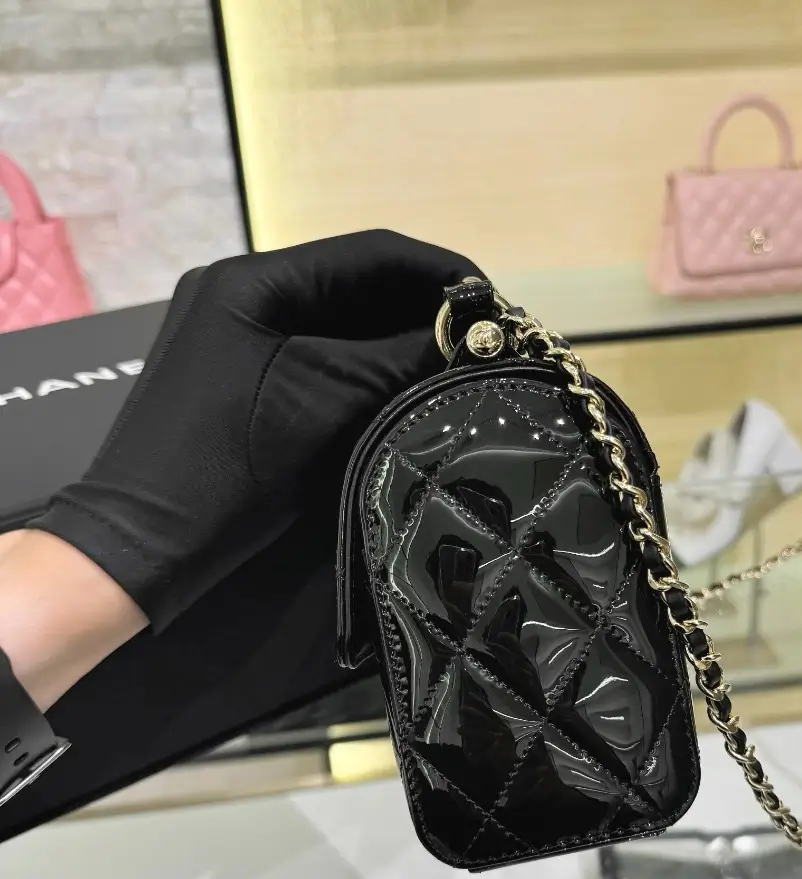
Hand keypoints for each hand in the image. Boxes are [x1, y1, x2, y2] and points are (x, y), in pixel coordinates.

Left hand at [29, 230, 480, 629]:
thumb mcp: (323, 404)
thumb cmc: (228, 465)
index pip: (368, 253)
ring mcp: (238, 332)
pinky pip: (318, 353)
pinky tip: (410, 381)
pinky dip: (367, 364)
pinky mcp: (242, 372)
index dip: (438, 272)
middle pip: (354, 283)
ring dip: (399, 336)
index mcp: (252, 280)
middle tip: (485, 336)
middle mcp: (243, 291)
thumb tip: (468, 339)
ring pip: (340, 320)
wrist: (145, 541)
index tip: (494, 301)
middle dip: (423, 306)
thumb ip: (397, 361)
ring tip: (460, 359)